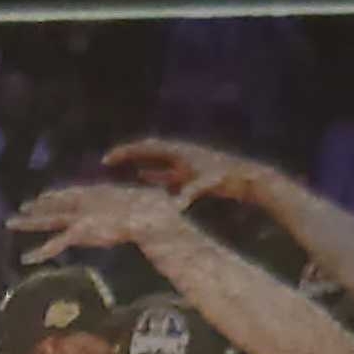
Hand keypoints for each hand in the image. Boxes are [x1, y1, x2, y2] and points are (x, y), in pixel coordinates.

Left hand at [8, 181, 189, 263]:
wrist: (152, 217)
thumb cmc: (157, 210)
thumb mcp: (149, 203)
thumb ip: (146, 204)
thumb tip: (162, 204)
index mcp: (99, 194)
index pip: (73, 195)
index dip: (58, 197)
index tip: (45, 198)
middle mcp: (85, 203)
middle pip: (55, 204)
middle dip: (38, 207)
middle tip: (20, 208)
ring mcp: (81, 217)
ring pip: (48, 219)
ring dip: (29, 222)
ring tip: (10, 223)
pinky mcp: (80, 232)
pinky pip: (56, 244)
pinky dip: (42, 251)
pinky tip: (27, 258)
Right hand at [103, 137, 277, 209]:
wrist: (246, 178)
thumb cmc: (227, 178)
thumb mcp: (207, 183)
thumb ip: (190, 192)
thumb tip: (177, 206)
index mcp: (180, 151)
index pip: (147, 147)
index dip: (127, 152)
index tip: (110, 158)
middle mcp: (179, 154)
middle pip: (147, 151)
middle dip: (128, 155)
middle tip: (107, 161)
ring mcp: (184, 164)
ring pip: (155, 162)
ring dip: (138, 163)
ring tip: (118, 168)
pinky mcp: (189, 175)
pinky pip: (166, 175)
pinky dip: (153, 176)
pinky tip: (142, 178)